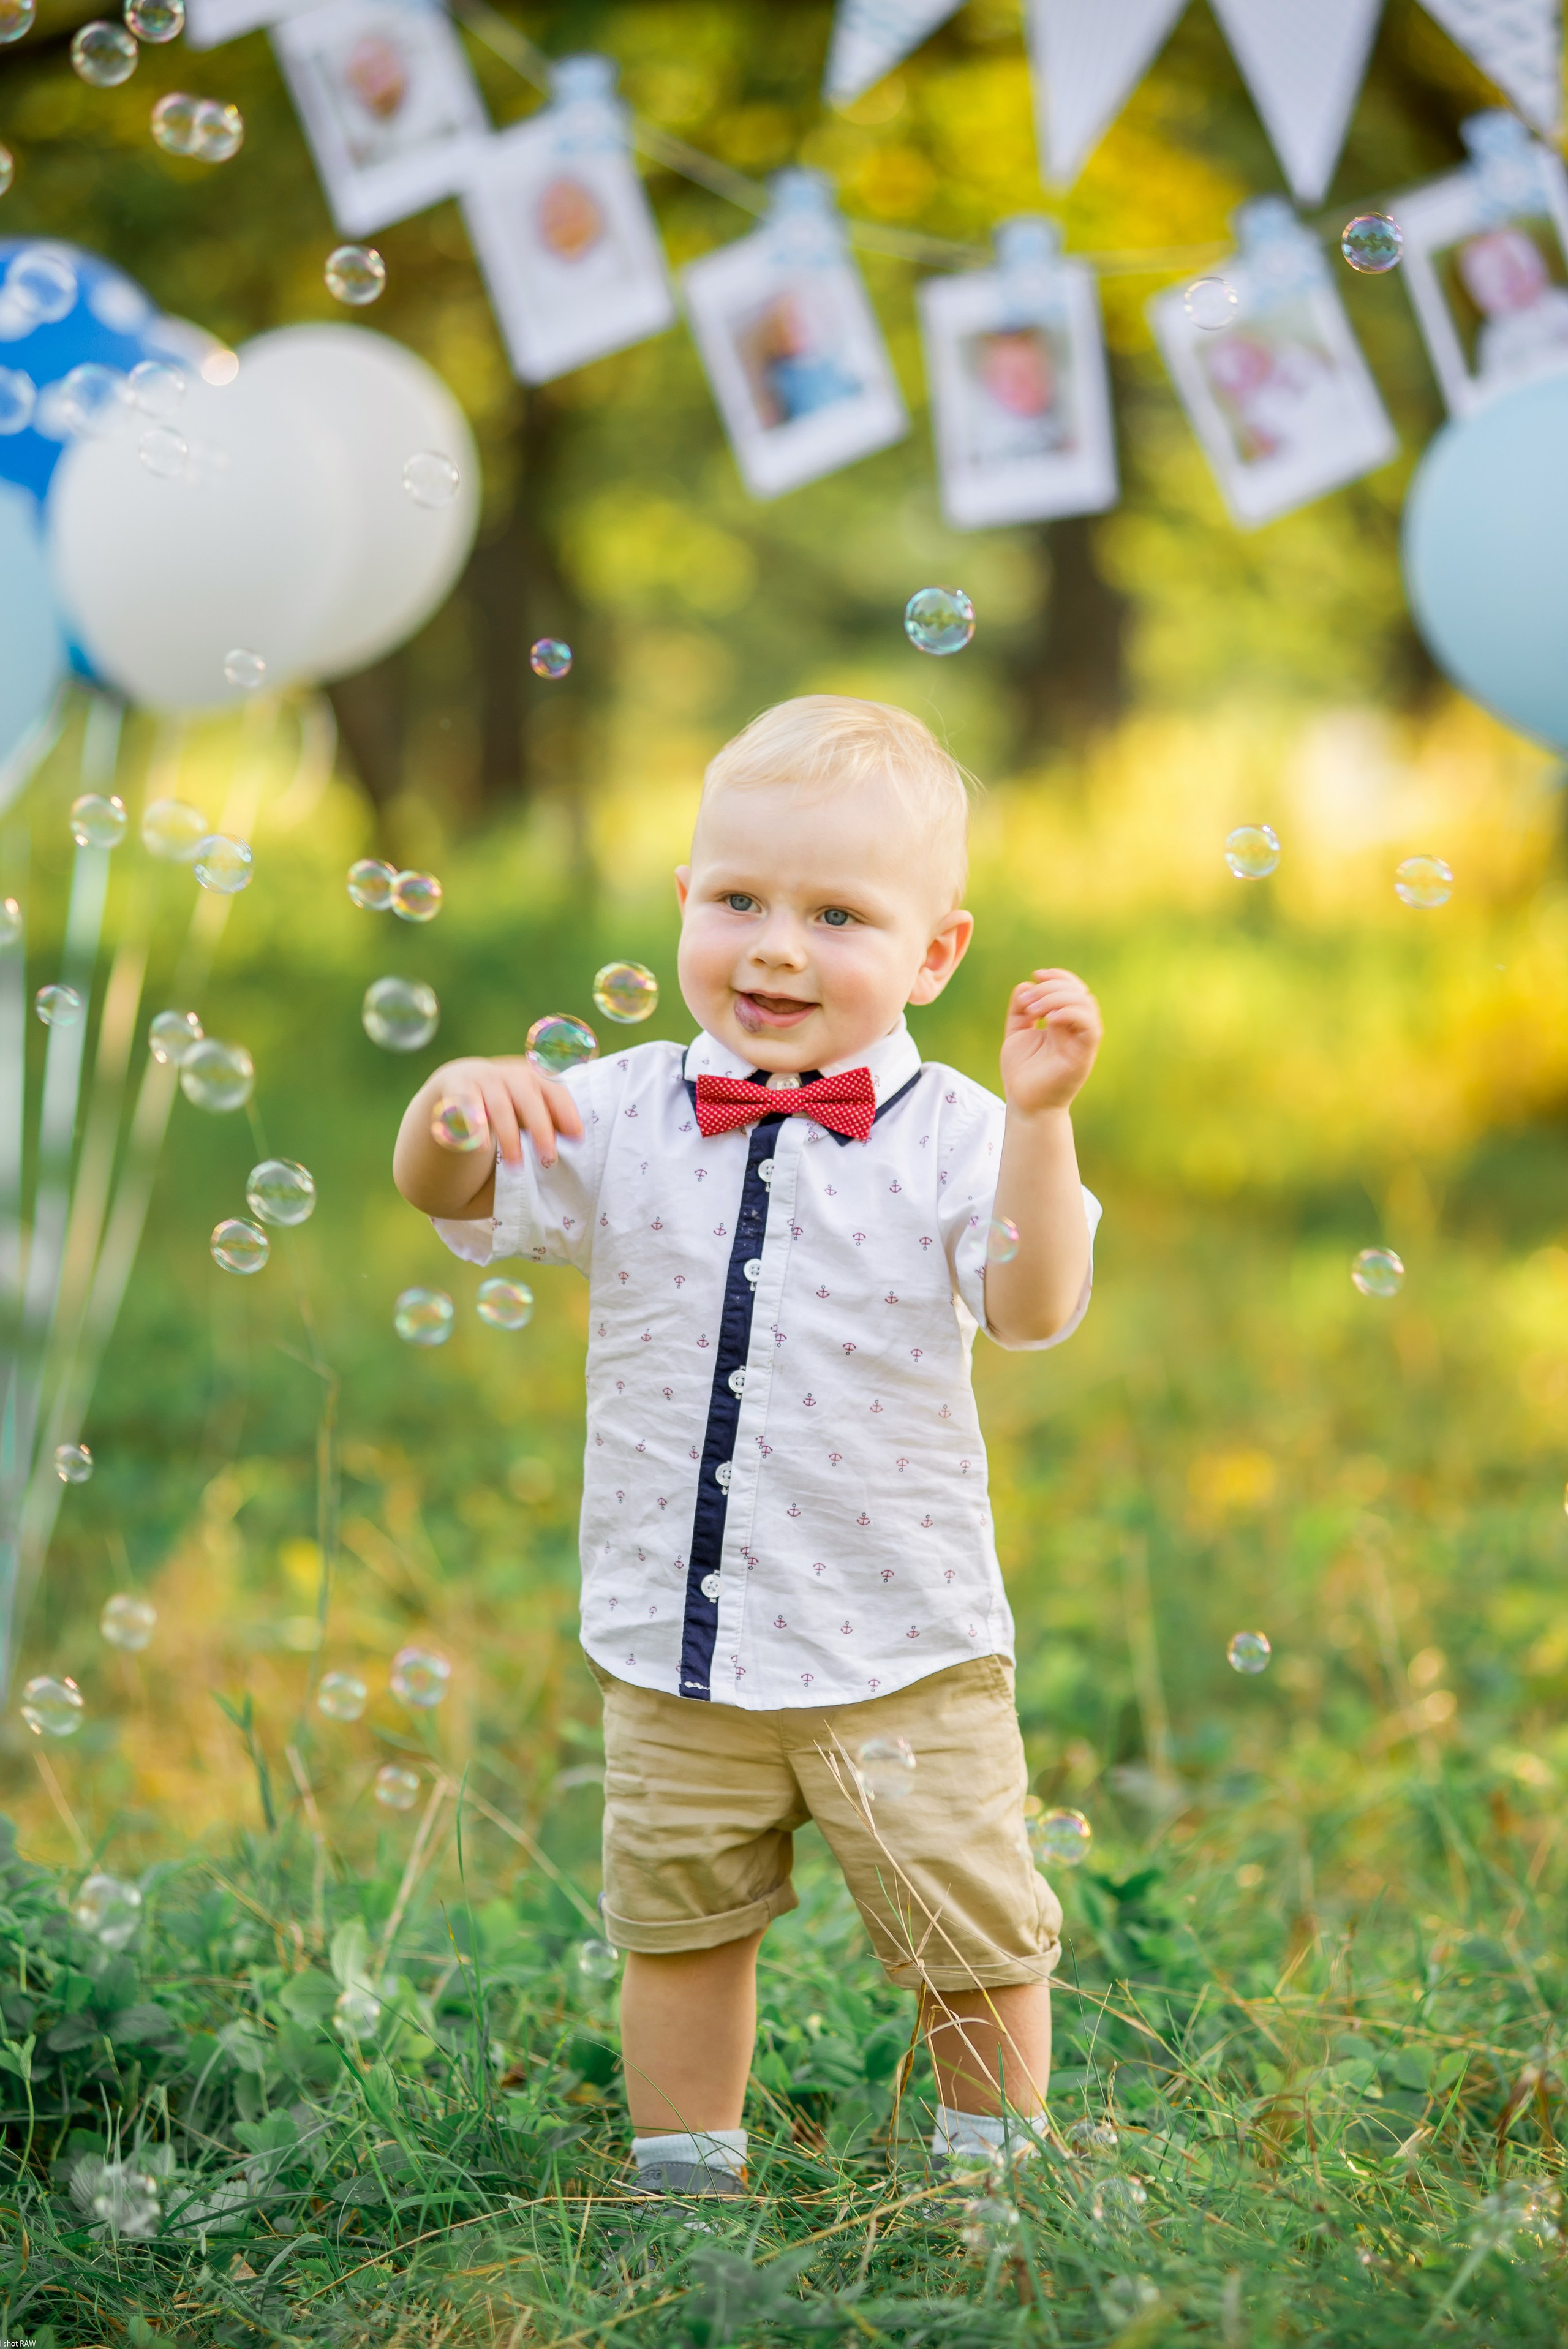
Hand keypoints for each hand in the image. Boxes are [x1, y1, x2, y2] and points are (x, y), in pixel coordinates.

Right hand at [429, 1054, 582, 1167]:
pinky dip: (473, 1126)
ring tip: (515, 1166)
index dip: (566, 1112)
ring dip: (509, 1137)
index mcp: (532, 1076)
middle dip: (540, 1128)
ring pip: (499, 1107)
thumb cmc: (507, 1102)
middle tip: (549, 1159)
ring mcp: (481, 1080)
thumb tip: (578, 1137)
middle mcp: (508, 1075)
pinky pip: (465, 1108)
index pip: (553, 1090)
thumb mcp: (529, 1105)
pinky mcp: (456, 1090)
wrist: (459, 1081)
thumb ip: (552, 1116)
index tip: (577, 1138)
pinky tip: (480, 1148)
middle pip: (528, 1097)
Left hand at [998, 969, 1101, 1116]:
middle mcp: (1077, 1029)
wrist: (1025, 1104)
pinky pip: (1091, 1028)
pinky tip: (1050, 1019)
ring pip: (1087, 1005)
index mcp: (1064, 1022)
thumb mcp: (1016, 1032)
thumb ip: (1021, 1008)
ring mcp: (1082, 1042)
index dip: (1058, 976)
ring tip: (1035, 1011)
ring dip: (1058, 999)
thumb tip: (1027, 984)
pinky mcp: (1084, 1056)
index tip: (1036, 975)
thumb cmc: (1023, 1072)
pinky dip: (1073, 1014)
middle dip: (1052, 987)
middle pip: (1079, 992)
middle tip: (1028, 1001)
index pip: (1073, 988)